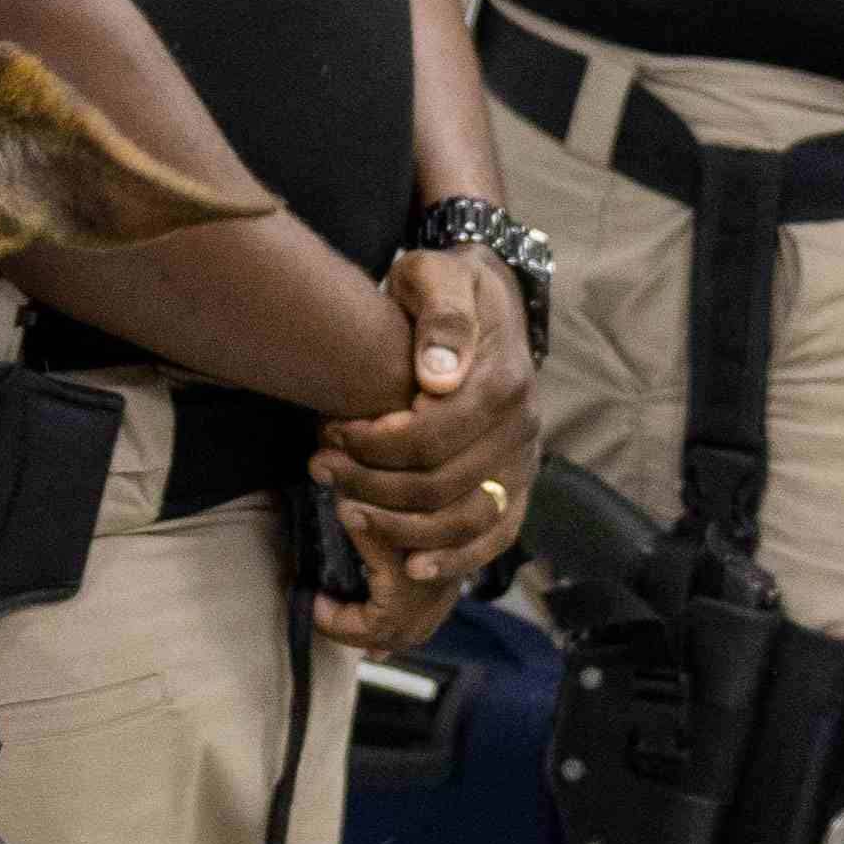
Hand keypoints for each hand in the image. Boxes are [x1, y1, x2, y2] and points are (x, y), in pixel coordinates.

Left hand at [315, 247, 534, 624]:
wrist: (484, 300)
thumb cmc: (448, 286)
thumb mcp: (438, 277)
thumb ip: (441, 318)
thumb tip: (437, 378)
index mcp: (504, 381)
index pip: (432, 436)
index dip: (374, 445)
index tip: (332, 432)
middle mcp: (523, 427)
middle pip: (441, 484)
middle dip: (371, 484)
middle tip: (319, 468)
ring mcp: (524, 461)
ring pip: (464, 520)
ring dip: (399, 526)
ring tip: (347, 509)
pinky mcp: (517, 484)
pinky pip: (495, 537)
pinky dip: (456, 559)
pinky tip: (411, 566)